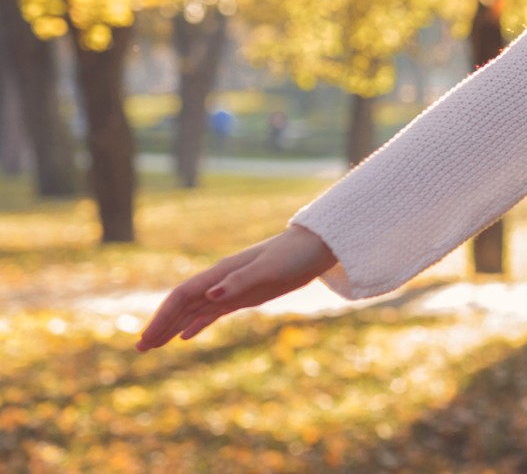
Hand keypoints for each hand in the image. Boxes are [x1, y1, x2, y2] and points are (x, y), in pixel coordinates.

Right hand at [134, 224, 338, 351]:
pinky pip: (213, 312)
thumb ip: (239, 283)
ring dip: (173, 327)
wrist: (315, 248)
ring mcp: (231, 289)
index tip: (148, 338)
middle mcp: (221, 281)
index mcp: (221, 273)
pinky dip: (197, 324)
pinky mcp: (244, 296)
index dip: (163, 316)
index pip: (182, 295)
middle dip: (161, 325)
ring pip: (194, 310)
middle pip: (182, 305)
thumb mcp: (268, 270)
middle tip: (140, 349)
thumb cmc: (293, 256)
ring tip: (153, 346)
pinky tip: (185, 336)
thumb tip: (209, 296)